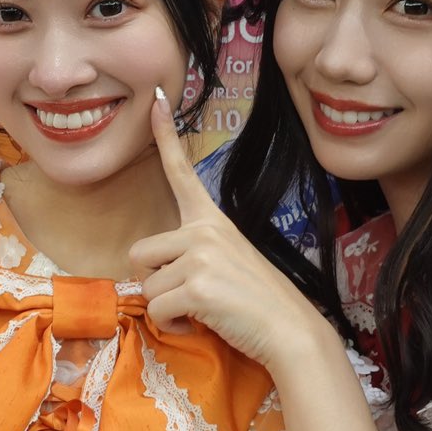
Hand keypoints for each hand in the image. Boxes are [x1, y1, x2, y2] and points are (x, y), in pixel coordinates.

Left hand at [130, 90, 327, 373]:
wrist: (292, 330)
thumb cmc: (258, 302)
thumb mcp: (229, 263)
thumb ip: (193, 256)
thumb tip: (151, 275)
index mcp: (212, 221)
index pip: (182, 172)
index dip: (165, 136)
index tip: (156, 100)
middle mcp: (204, 230)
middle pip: (140, 253)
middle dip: (155, 283)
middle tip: (190, 296)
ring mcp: (201, 256)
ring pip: (146, 287)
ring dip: (167, 309)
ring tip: (202, 312)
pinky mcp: (198, 287)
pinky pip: (157, 311)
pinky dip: (173, 327)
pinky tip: (200, 325)